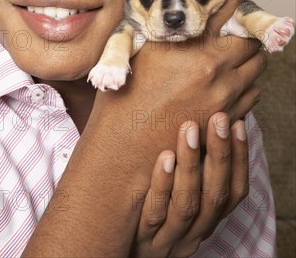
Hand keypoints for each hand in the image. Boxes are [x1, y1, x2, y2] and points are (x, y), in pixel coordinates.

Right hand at [96, 0, 265, 148]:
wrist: (126, 147)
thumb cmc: (126, 99)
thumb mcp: (136, 51)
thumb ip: (163, 30)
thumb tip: (178, 15)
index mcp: (191, 46)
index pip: (228, 11)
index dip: (234, 0)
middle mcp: (214, 67)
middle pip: (251, 39)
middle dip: (245, 32)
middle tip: (233, 32)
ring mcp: (224, 94)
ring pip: (257, 66)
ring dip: (247, 58)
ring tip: (230, 58)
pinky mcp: (227, 117)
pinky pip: (253, 93)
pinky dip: (245, 84)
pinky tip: (227, 84)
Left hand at [131, 114, 247, 257]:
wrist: (119, 246)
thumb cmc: (153, 208)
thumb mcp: (179, 192)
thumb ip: (193, 163)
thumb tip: (205, 116)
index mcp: (208, 218)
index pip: (235, 191)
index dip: (239, 158)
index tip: (237, 123)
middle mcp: (194, 231)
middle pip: (215, 195)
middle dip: (220, 154)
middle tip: (219, 117)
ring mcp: (168, 238)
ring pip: (186, 204)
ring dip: (191, 164)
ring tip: (189, 128)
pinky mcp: (142, 239)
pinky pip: (154, 212)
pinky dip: (162, 185)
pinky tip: (164, 157)